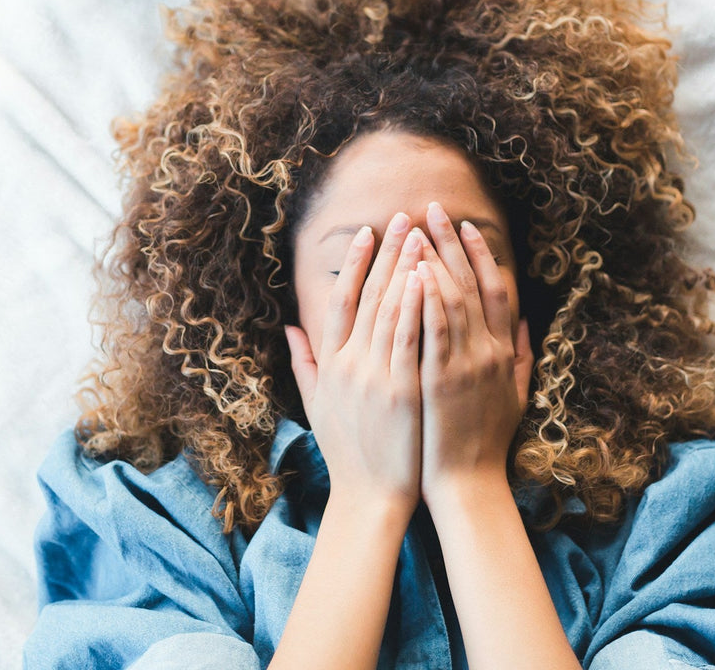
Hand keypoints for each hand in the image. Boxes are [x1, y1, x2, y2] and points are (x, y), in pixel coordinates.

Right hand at [286, 214, 423, 514]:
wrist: (370, 496)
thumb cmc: (348, 450)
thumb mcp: (317, 403)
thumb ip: (304, 362)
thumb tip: (289, 327)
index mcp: (331, 363)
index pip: (341, 300)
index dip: (354, 264)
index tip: (368, 233)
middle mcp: (349, 363)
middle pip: (369, 296)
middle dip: (387, 253)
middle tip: (403, 217)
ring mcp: (374, 376)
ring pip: (389, 310)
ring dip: (404, 268)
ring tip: (419, 234)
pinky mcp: (401, 390)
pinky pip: (409, 338)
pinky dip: (414, 306)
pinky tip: (424, 276)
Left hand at [416, 203, 531, 506]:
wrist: (469, 485)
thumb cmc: (487, 441)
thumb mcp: (516, 394)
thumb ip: (522, 355)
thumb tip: (527, 321)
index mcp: (504, 352)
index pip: (495, 289)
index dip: (481, 254)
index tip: (465, 225)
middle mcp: (489, 351)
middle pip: (470, 284)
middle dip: (450, 243)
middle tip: (432, 209)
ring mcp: (467, 365)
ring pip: (451, 299)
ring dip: (434, 260)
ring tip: (416, 230)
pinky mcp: (442, 381)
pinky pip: (435, 331)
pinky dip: (428, 299)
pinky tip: (415, 272)